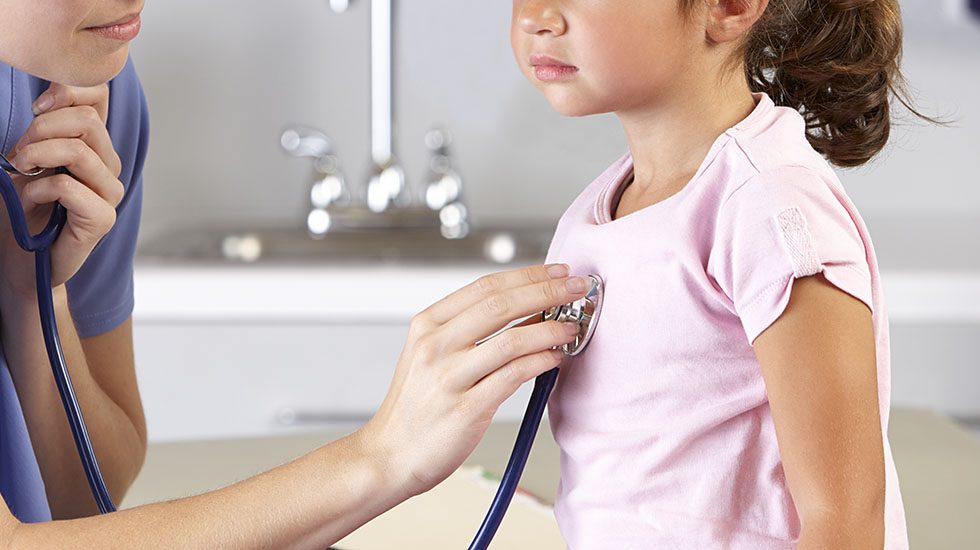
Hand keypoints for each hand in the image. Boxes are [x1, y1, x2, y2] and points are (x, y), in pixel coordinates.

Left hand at [0, 83, 122, 298]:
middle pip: (88, 121)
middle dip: (41, 129)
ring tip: (21, 171)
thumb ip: (44, 130)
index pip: (99, 97)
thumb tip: (45, 101)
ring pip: (79, 151)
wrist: (22, 257)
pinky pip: (69, 187)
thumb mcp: (28, 157)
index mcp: (94, 146)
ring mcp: (109, 194)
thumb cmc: (23, 209)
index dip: (69, 90)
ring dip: (37, 155)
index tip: (38, 106)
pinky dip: (40, 189)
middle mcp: (109, 167)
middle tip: (20, 152)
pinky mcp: (101, 219)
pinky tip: (32, 200)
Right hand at [356, 264, 588, 498]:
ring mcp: (449, 377)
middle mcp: (435, 346)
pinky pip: (513, 376)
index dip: (528, 275)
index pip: (485, 286)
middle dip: (547, 291)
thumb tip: (528, 309)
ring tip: (572, 326)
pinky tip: (555, 358)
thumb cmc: (416, 407)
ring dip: (551, 329)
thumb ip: (469, 331)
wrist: (390, 455)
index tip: (558, 271)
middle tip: (577, 287)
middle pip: (501, 304)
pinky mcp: (465, 409)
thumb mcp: (430, 356)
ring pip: (512, 340)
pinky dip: (541, 362)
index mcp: (427, 325)